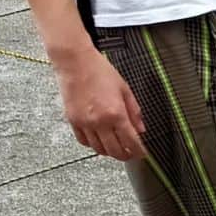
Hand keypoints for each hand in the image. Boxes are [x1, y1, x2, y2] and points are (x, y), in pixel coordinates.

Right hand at [56, 46, 146, 160]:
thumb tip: (141, 129)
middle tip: (130, 153)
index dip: (139, 152)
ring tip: (115, 146)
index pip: (131, 143)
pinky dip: (93, 145)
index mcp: (116, 114)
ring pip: (100, 150)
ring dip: (110, 151)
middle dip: (126, 155)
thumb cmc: (98, 70)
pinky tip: (99, 139)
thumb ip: (134, 112)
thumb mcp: (124, 89)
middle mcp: (100, 122)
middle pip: (116, 151)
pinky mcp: (73, 121)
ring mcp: (85, 123)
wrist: (74, 60)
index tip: (142, 153)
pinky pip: (84, 142)